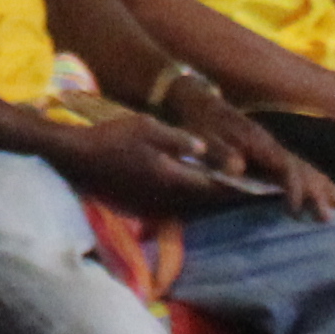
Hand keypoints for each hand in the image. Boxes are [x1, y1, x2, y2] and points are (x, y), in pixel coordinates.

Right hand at [48, 111, 265, 220]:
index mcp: (171, 177)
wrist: (76, 158)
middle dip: (228, 194)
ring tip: (231, 190)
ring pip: (191, 204)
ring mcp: (153, 204)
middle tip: (251, 189)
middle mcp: (166, 197)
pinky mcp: (143, 205)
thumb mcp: (147, 129)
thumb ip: (179, 141)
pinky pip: (176, 204)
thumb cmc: (111, 138)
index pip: (213, 186)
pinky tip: (196, 189)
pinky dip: (190, 198)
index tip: (258, 184)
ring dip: (210, 198)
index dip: (237, 186)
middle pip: (205, 200)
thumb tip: (205, 147)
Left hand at [176, 93, 334, 220]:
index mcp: (260, 144)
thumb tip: (237, 169)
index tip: (295, 212)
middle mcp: (273, 145)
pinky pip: (303, 166)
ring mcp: (275, 148)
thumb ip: (219, 153)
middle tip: (328, 219)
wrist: (199, 102)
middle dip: (317, 194)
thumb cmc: (199, 125)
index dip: (293, 190)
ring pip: (308, 167)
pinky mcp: (273, 152)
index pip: (286, 169)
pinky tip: (329, 190)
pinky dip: (319, 179)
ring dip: (325, 187)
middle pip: (304, 169)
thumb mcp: (203, 139)